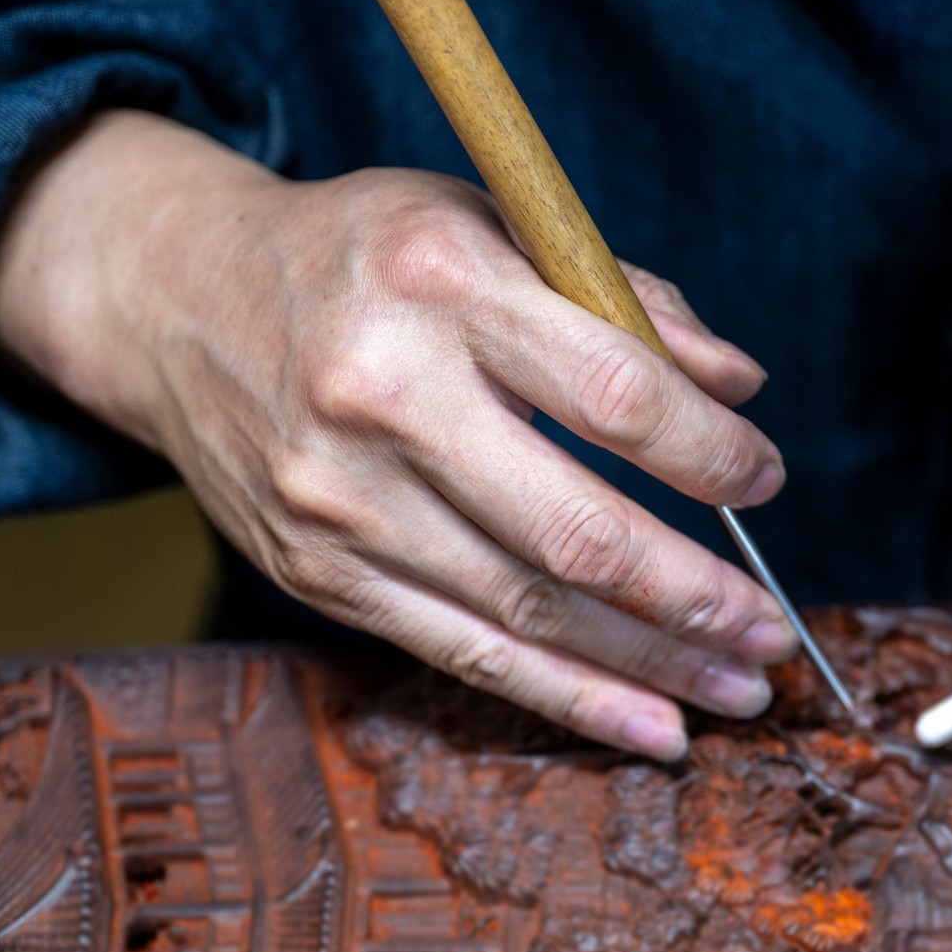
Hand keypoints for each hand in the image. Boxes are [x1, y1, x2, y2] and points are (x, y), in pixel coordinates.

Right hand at [0, 111, 796, 758]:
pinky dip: (569, 702)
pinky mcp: (318, 574)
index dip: (711, 452)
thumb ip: (625, 296)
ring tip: (742, 686)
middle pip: (573, 530)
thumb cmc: (369, 257)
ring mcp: (341, 499)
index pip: (614, 392)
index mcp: (442, 280)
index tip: (765, 480)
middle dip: (694, 596)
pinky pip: (465, 656)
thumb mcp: (493, 224)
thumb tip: (741, 389)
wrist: (180, 299)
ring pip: (527, 612)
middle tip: (772, 629)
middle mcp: (382, 393)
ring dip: (653, 667)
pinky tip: (653, 727)